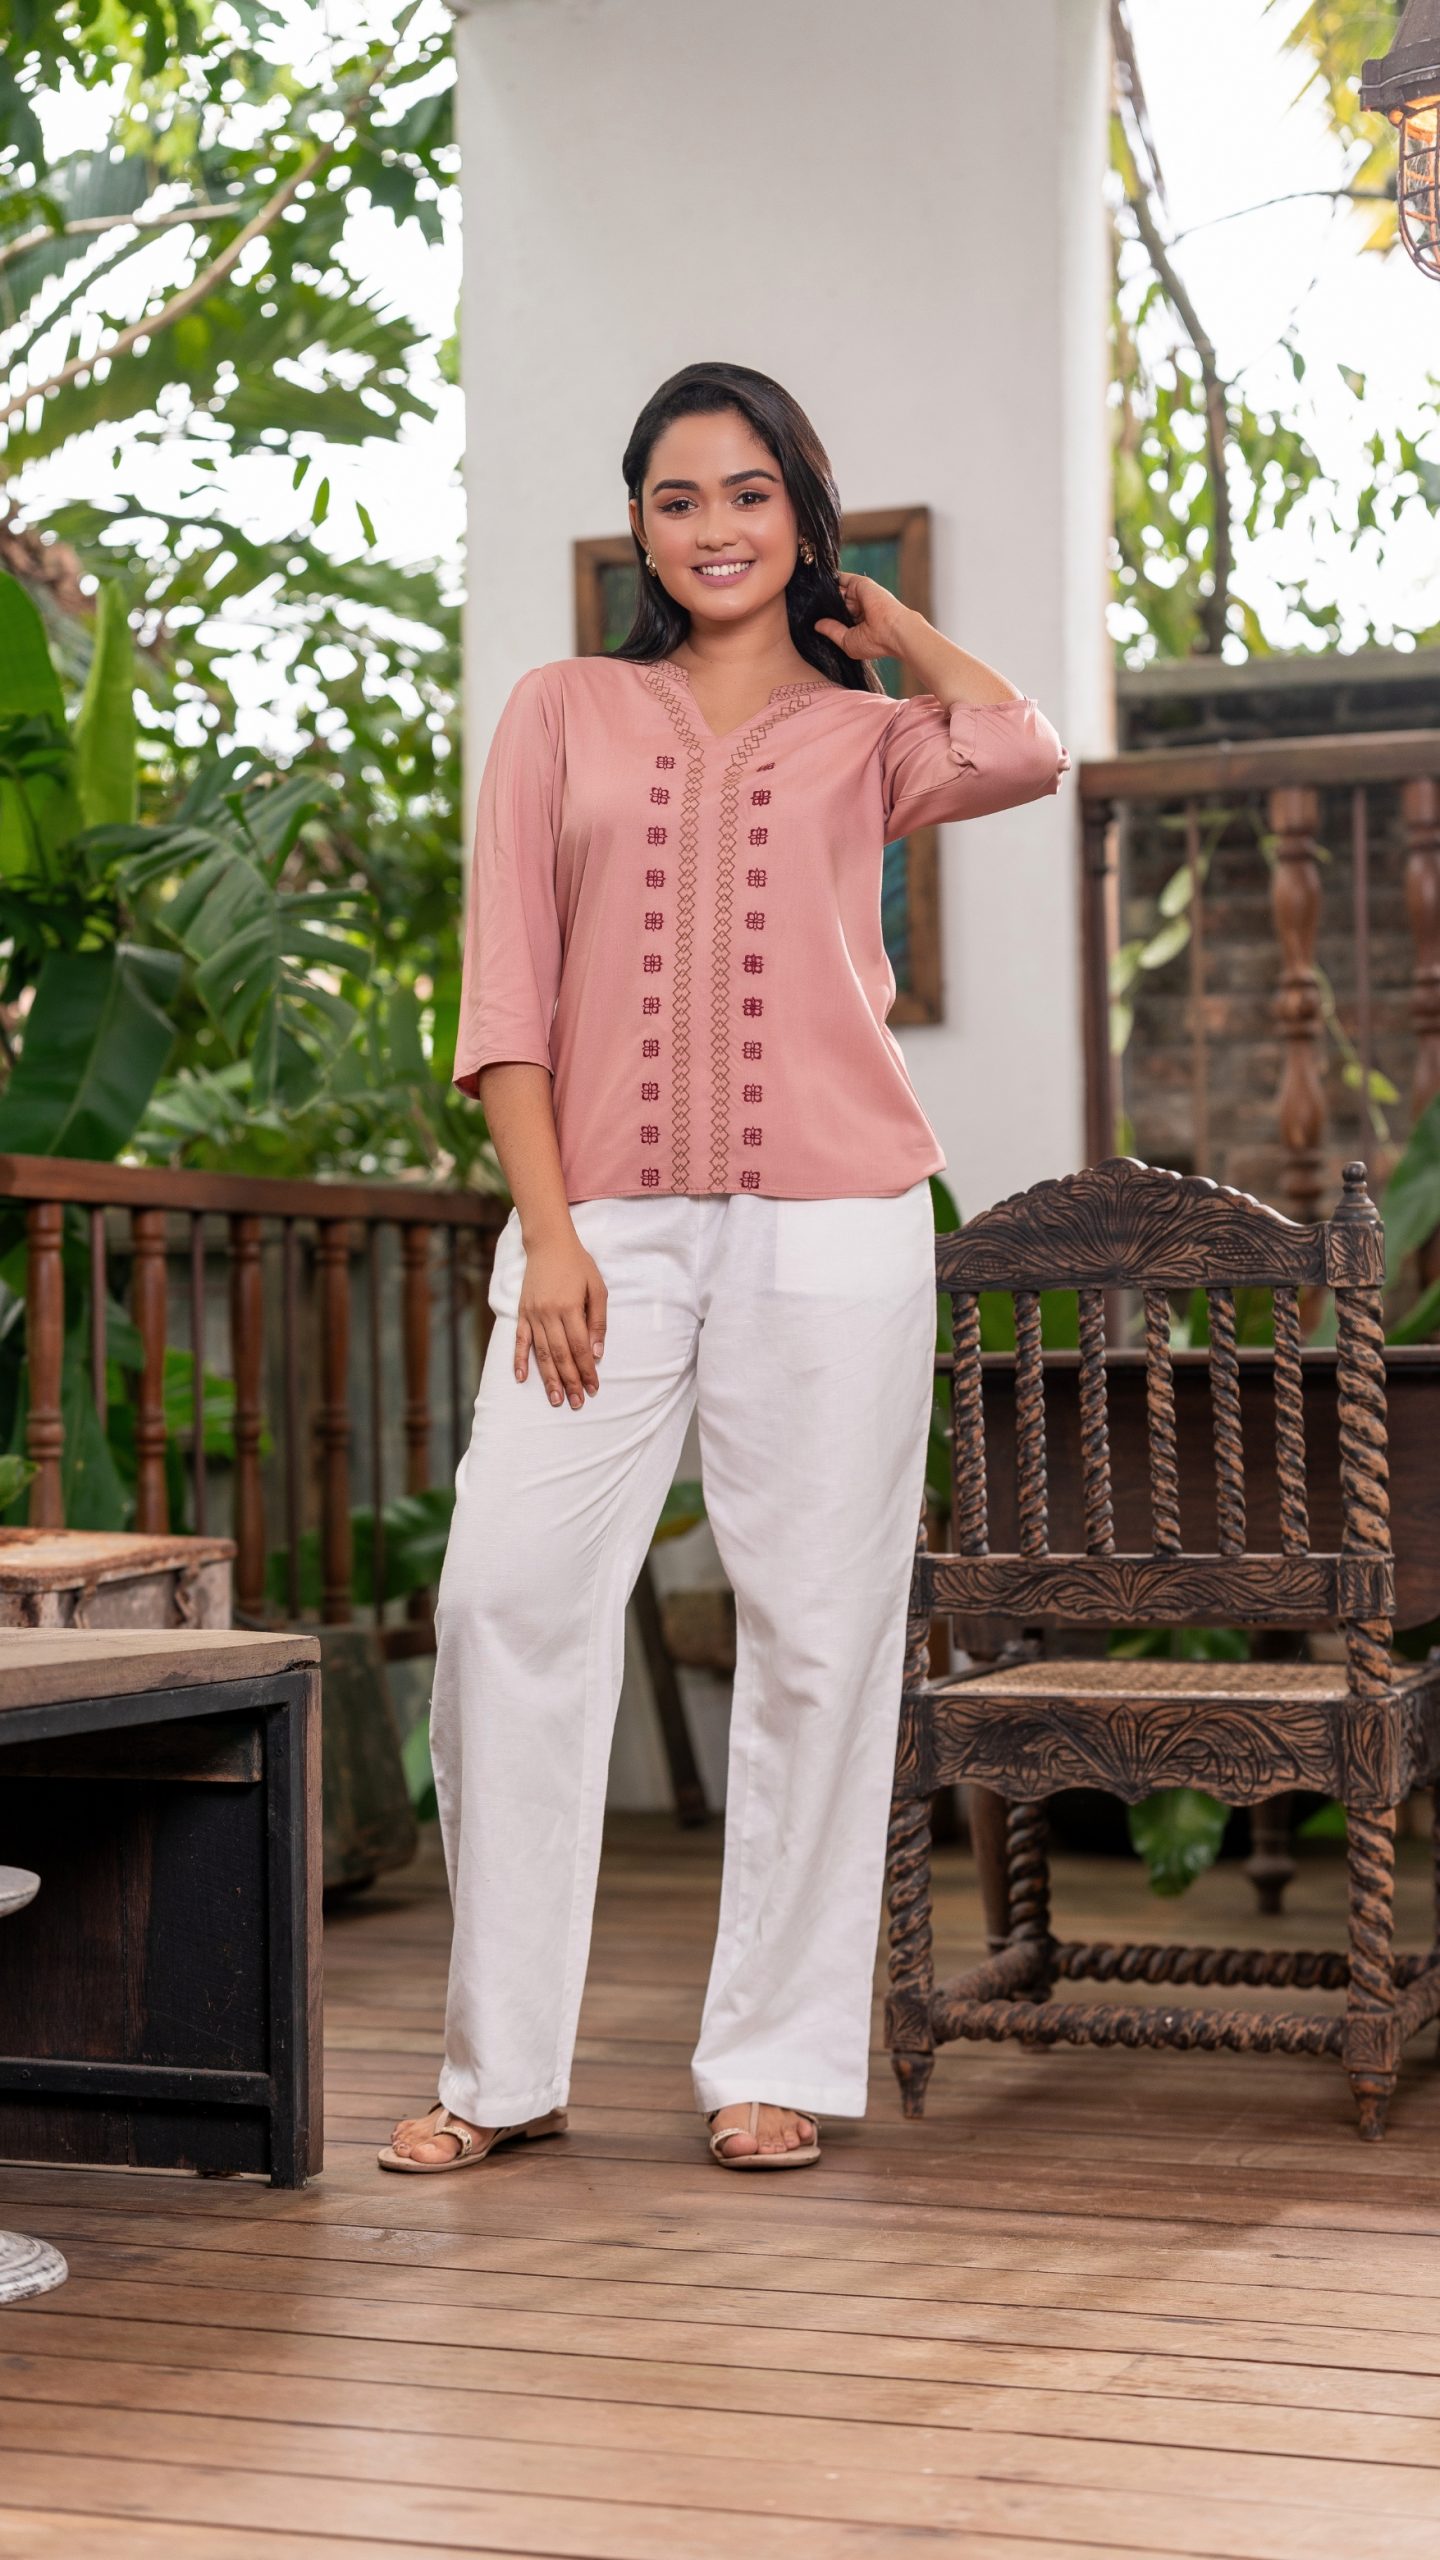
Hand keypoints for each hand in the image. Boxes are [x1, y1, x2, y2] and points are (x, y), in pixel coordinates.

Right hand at [515, 1230, 607, 1409]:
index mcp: (569, 1308)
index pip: (580, 1348)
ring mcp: (533, 1315)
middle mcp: (549, 1314)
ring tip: (555, 1399)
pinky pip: (520, 1341)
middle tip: (577, 1403)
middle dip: (570, 1381)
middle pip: (560, 1355)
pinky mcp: (522, 1313)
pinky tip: (521, 1378)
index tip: (593, 1388)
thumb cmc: (578, 1265)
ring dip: (548, 1378)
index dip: (587, 1370)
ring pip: (541, 1353)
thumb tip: (596, 1353)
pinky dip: (519, 1360)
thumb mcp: (597, 1288)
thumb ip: (598, 1321)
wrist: (549, 1244)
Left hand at [813, 571, 915, 664]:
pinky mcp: (860, 584)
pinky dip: (830, 579)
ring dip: (823, 591)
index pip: (838, 617)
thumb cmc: (874, 642)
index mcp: (859, 624)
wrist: (893, 631)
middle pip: (836, 603)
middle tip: (803, 602)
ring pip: (838, 591)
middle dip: (822, 603)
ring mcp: (860, 595)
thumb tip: (817, 625)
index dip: (826, 615)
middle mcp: (859, 608)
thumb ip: (832, 631)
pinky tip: (815, 580)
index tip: (809, 616)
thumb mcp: (847, 641)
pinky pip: (841, 578)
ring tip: (805, 591)